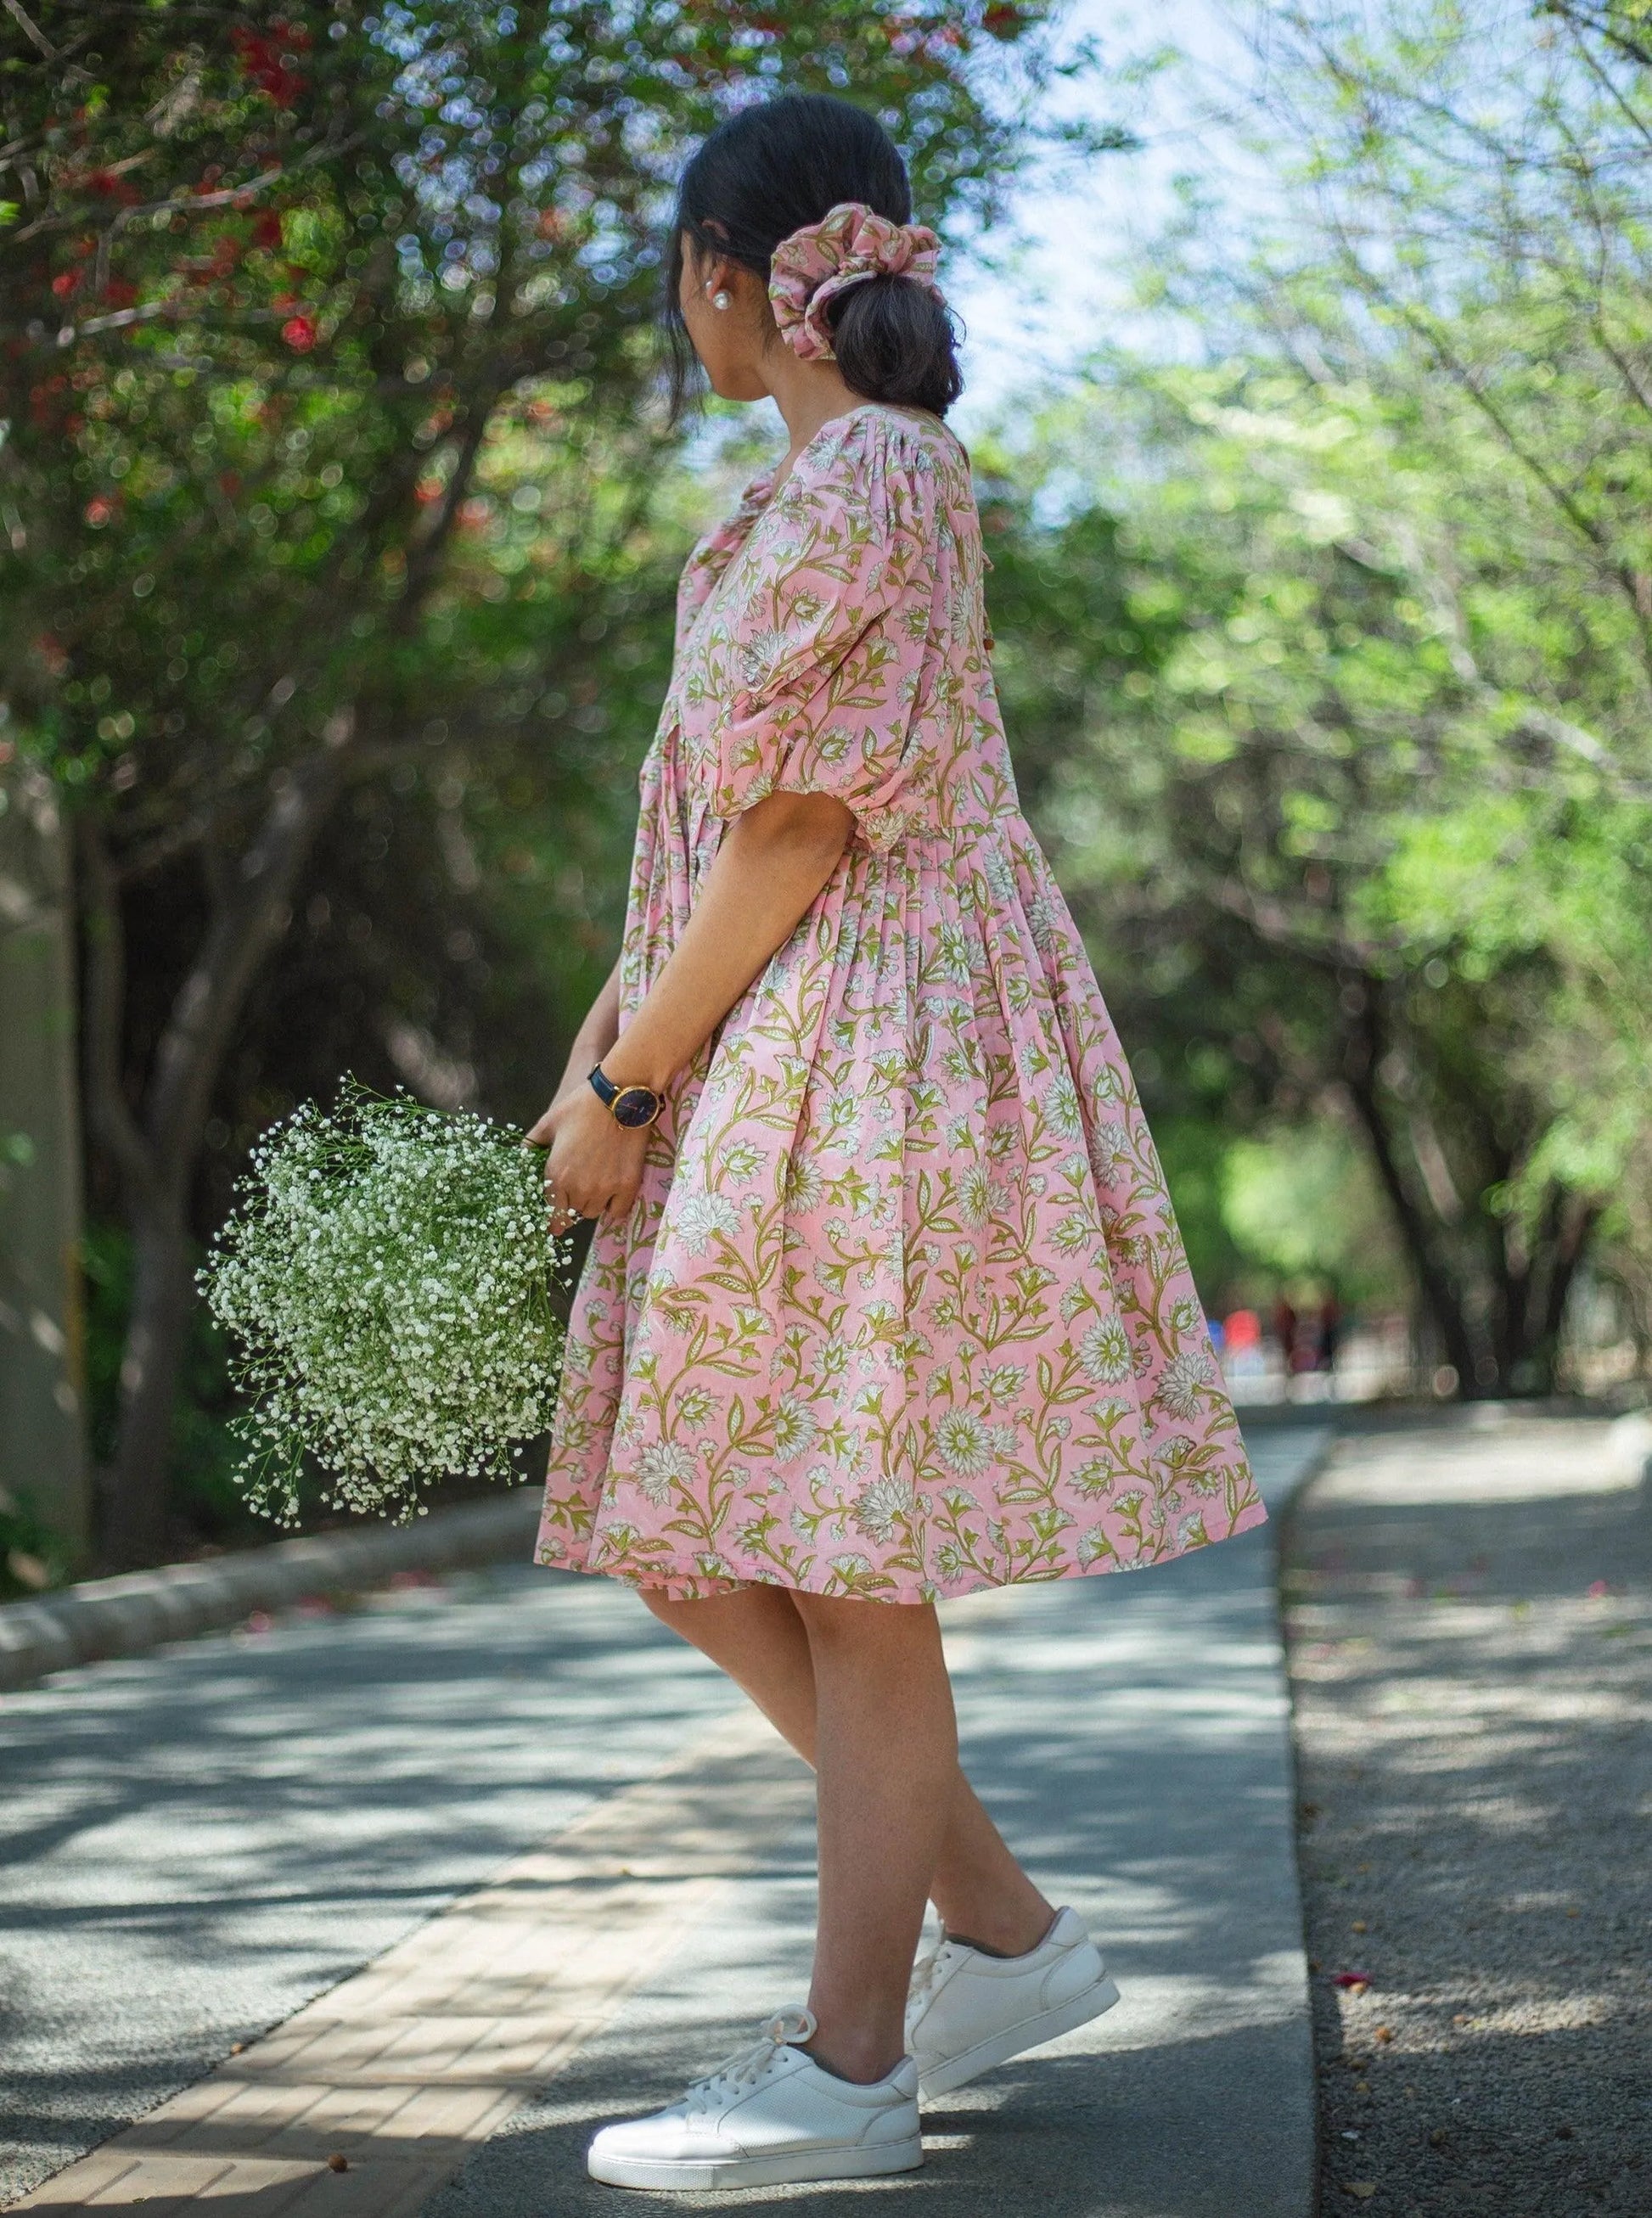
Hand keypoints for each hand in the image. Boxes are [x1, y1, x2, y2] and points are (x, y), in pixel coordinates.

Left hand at [527, 1083, 648, 1234]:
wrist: (620, 1099)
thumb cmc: (581, 1107)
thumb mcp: (549, 1123)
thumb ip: (532, 1143)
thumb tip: (521, 1156)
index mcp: (556, 1175)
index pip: (553, 1213)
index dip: (553, 1219)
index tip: (555, 1223)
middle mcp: (579, 1189)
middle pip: (574, 1213)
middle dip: (573, 1203)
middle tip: (578, 1189)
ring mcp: (605, 1189)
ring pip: (594, 1212)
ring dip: (592, 1204)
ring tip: (595, 1188)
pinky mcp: (627, 1186)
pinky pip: (617, 1212)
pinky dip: (613, 1207)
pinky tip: (612, 1195)